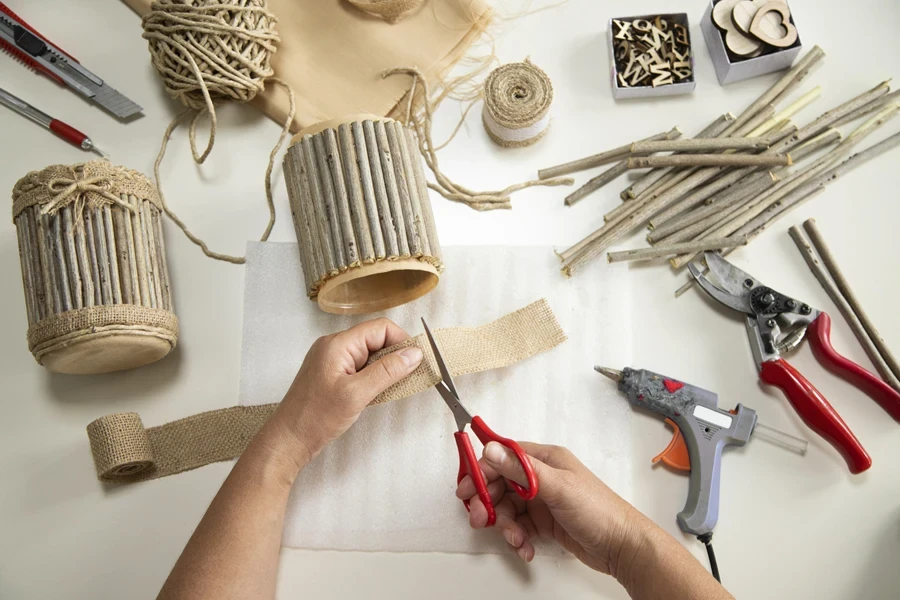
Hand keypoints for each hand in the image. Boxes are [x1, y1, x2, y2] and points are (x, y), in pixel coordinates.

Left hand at [264, 318, 423, 465]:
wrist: (288, 440)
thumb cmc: (315, 418)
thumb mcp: (357, 394)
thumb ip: (387, 371)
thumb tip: (413, 354)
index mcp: (337, 344)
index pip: (380, 328)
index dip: (401, 341)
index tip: (416, 361)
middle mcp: (334, 347)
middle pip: (376, 339)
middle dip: (395, 357)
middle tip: (408, 378)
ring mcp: (332, 361)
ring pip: (370, 355)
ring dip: (385, 369)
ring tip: (392, 388)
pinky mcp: (333, 375)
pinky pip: (361, 368)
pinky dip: (374, 378)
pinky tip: (377, 393)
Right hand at [456, 441, 650, 576]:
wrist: (623, 546)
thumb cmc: (600, 511)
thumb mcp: (558, 487)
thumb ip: (522, 470)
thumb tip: (492, 450)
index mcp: (545, 459)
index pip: (503, 457)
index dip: (482, 470)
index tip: (466, 488)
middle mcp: (542, 476)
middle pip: (500, 484)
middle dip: (488, 502)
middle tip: (479, 518)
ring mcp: (543, 499)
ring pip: (508, 508)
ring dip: (505, 525)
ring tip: (515, 539)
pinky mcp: (545, 521)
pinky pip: (519, 526)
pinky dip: (518, 538)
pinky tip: (525, 547)